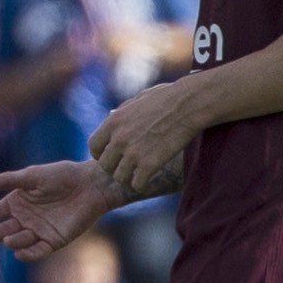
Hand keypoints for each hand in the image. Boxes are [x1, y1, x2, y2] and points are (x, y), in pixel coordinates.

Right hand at [0, 160, 129, 260]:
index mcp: (17, 202)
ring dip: (12, 241)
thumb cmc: (62, 176)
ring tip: (10, 237)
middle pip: (3, 229)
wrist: (90, 186)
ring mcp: (39, 231)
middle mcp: (25, 218)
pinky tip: (19, 252)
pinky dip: (27, 254)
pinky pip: (37, 251)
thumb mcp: (32, 176)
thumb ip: (7, 180)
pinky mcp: (54, 241)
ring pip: (18, 241)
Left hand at [89, 79, 199, 195]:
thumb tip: (111, 115)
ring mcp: (133, 152)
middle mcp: (119, 138)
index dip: (101, 153)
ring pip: (119, 178)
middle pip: (105, 165)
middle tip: (127, 167)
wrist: (189, 104)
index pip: (93, 146)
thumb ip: (122, 111)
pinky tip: (148, 181)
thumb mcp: (138, 99)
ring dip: (128, 178)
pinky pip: (137, 184)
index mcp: (114, 121)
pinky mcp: (150, 164)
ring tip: (138, 175)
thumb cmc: (168, 97)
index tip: (113, 156)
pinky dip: (142, 185)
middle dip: (115, 167)